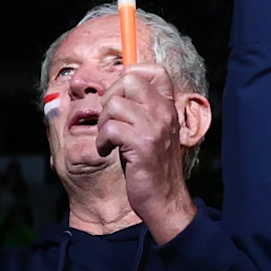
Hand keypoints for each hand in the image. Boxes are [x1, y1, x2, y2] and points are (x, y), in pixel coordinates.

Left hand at [93, 62, 200, 243]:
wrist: (165, 200)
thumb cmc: (153, 167)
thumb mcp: (153, 131)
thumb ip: (141, 110)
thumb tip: (116, 89)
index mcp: (168, 107)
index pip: (155, 70)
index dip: (131, 73)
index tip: (120, 94)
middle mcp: (163, 113)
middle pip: (129, 80)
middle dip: (110, 97)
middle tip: (110, 120)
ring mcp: (153, 128)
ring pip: (114, 104)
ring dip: (103, 122)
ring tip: (109, 139)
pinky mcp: (141, 145)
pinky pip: (109, 129)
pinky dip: (102, 142)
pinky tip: (108, 152)